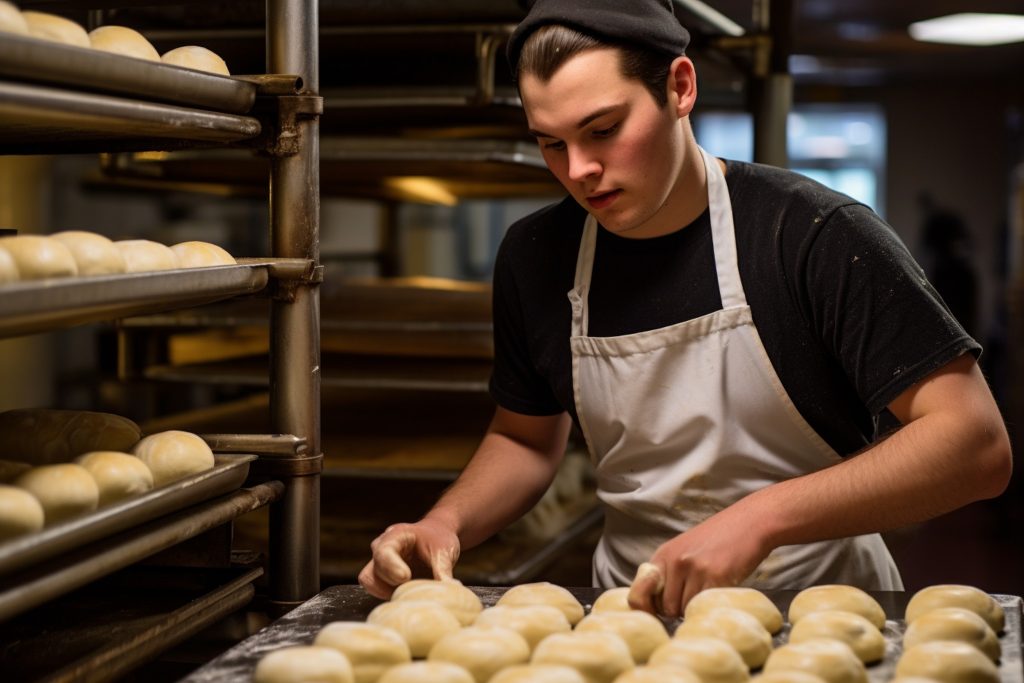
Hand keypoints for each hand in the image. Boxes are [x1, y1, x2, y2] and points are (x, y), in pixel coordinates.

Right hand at [358, 517, 460, 598]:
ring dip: (389, 591)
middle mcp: (381, 548)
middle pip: (372, 571)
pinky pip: (377, 591)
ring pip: (370, 582)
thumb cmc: (439, 539)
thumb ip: (444, 570)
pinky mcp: (381, 577)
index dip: (391, 567)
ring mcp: (378, 563)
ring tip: (413, 590)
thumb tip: (453, 589)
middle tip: (413, 586)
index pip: (383, 553)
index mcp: (396, 536)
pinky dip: (391, 595)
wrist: (437, 536)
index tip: (406, 577)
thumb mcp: (445, 551)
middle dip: (391, 583)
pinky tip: (410, 593)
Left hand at [628, 504, 770, 617]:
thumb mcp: (684, 549)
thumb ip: (669, 573)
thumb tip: (655, 606)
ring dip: (697, 608)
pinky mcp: (716, 576)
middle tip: (696, 596)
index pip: (640, 594)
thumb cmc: (719, 539)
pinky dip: (711, 605)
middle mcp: (675, 561)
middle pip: (666, 607)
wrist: (750, 521)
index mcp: (663, 555)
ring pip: (685, 610)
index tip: (661, 612)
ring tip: (710, 589)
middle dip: (679, 609)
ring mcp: (695, 568)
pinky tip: (721, 589)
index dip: (649, 609)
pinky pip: (705, 605)